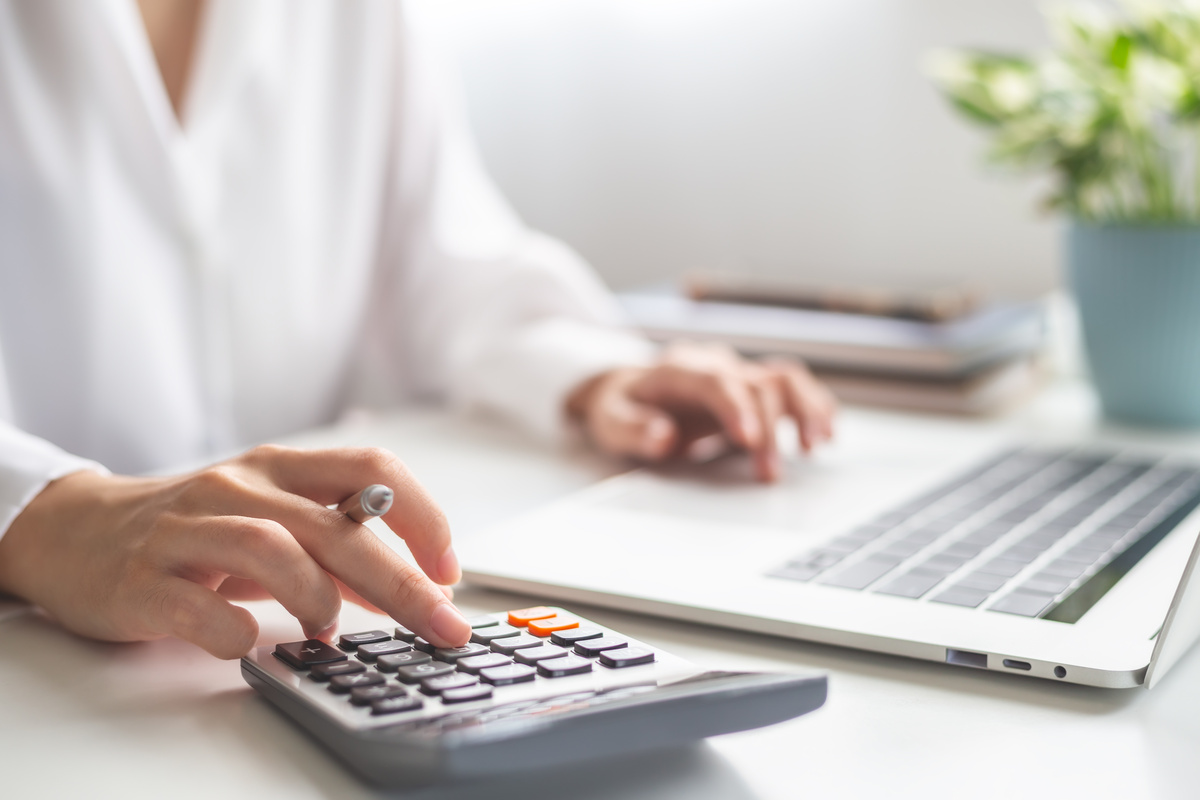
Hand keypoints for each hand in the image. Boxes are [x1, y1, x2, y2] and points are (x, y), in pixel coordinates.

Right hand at [0, 446, 472, 657]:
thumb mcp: (271, 524)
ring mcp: (188, 528)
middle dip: (402, 583)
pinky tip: (248, 644)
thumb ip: (337, 552)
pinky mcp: (143, 578)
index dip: (423, 516)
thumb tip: (411, 589)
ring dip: (318, 599)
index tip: (448, 570)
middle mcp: (239, 487)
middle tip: (440, 624)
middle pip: (337, 528)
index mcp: (280, 468)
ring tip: (327, 631)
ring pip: (272, 550)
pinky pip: (199, 607)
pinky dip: (236, 632)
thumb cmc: (194, 530)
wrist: (77, 532)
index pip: (371, 469)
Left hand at [568, 342, 836, 481]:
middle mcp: (714, 364)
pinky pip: (792, 387)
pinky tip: (826, 433)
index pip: (715, 381)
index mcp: (678, 370)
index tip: (749, 441)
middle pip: (756, 384)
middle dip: (769, 428)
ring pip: (784, 377)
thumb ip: (632, 429)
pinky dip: (814, 406)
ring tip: (817, 445)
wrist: (629, 389)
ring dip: (806, 409)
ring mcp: (737, 373)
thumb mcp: (609, 421)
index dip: (736, 407)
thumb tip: (663, 437)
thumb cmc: (621, 408)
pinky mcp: (753, 388)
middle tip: (770, 474)